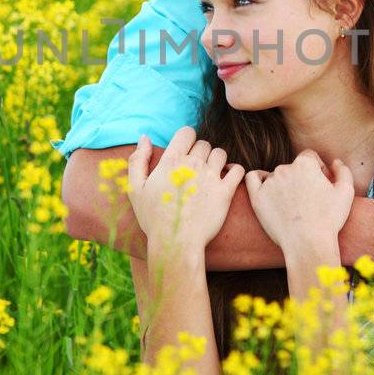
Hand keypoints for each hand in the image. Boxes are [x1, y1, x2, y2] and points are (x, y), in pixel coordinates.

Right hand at [126, 126, 243, 259]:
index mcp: (172, 161)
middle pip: (204, 144)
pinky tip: (227, 179)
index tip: (184, 151)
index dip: (186, 139)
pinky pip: (238, 170)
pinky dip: (234, 171)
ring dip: (216, 160)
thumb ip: (138, 160)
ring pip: (220, 153)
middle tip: (194, 169)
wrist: (175, 242)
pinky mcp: (225, 192)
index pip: (187, 132)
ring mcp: (211, 177)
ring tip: (210, 174)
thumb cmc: (153, 218)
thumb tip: (145, 138)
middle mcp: (193, 164)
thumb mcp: (135, 189)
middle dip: (200, 152)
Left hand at [244, 149, 353, 264]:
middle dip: (302, 179)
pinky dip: (259, 179)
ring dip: (284, 185)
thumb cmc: (329, 219)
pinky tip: (266, 188)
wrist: (308, 244)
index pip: (310, 158)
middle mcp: (285, 169)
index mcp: (305, 164)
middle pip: (293, 167)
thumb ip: (343, 171)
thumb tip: (335, 162)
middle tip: (309, 200)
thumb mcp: (346, 193)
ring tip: (293, 206)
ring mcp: (269, 183)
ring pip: (276, 176)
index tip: (322, 185)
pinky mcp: (257, 198)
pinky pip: (252, 179)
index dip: (318, 170)